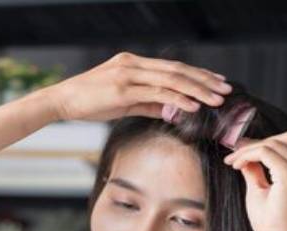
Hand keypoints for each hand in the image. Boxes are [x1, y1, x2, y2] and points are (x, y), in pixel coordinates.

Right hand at [40, 51, 231, 122]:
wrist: (62, 100)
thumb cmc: (88, 102)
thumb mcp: (122, 102)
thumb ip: (147, 104)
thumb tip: (171, 112)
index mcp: (134, 63)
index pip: (172, 67)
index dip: (196, 74)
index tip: (215, 82)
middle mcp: (134, 64)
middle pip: (177, 70)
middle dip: (204, 80)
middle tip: (225, 89)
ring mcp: (129, 74)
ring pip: (172, 79)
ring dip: (197, 90)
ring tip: (216, 99)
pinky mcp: (123, 89)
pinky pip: (157, 93)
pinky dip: (178, 99)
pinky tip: (193, 105)